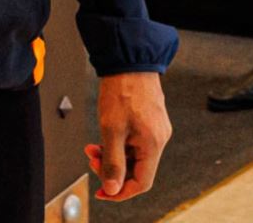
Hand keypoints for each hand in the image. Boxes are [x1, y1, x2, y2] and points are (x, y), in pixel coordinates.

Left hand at [86, 71, 170, 201]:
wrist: (130, 62)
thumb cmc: (123, 90)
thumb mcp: (112, 131)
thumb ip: (113, 162)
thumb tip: (112, 188)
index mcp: (154, 143)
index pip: (142, 182)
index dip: (121, 191)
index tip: (103, 191)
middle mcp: (159, 138)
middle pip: (137, 169)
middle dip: (112, 170)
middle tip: (92, 161)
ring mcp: (156, 129)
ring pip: (134, 156)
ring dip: (112, 156)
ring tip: (93, 148)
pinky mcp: (150, 121)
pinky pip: (135, 143)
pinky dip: (119, 145)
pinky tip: (105, 137)